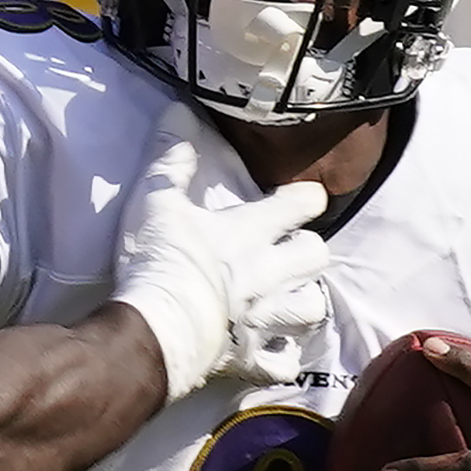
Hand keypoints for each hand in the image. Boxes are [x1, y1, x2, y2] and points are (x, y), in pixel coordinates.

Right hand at [113, 105, 330, 399]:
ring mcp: (265, 319)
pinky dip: (280, 357)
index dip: (306, 198)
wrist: (151, 330)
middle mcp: (270, 274)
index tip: (297, 199)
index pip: (305, 204)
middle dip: (309, 252)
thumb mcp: (155, 200)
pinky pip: (284, 364)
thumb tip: (179, 107)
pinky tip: (268, 349)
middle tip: (287, 252)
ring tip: (284, 299)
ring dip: (302, 302)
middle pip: (319, 256)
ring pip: (312, 310)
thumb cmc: (155, 261)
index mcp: (251, 231)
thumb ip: (171, 157)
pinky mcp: (252, 358)